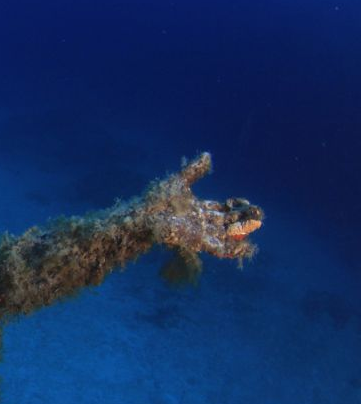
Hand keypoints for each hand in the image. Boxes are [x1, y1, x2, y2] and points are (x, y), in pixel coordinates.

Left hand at [146, 153, 263, 259]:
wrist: (144, 215)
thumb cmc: (157, 200)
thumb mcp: (180, 181)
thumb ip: (194, 171)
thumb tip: (208, 155)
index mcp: (199, 209)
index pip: (222, 209)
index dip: (236, 206)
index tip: (246, 201)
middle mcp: (202, 222)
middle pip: (229, 221)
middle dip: (244, 217)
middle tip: (259, 212)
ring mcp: (201, 233)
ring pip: (228, 234)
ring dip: (243, 231)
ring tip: (258, 225)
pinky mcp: (198, 242)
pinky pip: (220, 247)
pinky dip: (233, 248)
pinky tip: (247, 247)